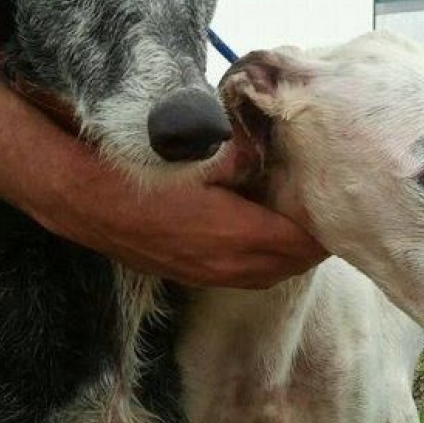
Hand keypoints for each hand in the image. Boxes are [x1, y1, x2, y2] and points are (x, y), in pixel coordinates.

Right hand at [32, 142, 327, 288]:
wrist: (85, 201)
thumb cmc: (140, 173)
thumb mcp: (195, 155)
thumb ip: (239, 155)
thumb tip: (269, 146)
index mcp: (233, 234)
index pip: (299, 242)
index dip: (324, 228)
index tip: (338, 205)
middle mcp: (225, 264)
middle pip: (290, 264)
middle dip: (313, 244)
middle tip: (328, 212)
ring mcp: (206, 274)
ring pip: (267, 274)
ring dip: (288, 255)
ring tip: (300, 225)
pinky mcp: (190, 275)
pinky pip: (242, 275)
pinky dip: (263, 260)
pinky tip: (261, 234)